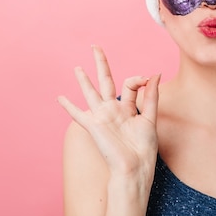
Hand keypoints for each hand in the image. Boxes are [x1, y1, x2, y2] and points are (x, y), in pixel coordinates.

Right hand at [58, 45, 160, 178]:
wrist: (135, 168)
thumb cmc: (144, 148)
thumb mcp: (150, 118)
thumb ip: (151, 96)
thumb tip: (155, 73)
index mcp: (128, 108)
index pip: (129, 84)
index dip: (139, 78)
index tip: (147, 79)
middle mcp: (113, 110)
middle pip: (105, 81)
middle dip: (101, 64)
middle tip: (96, 47)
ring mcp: (102, 117)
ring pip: (91, 92)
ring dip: (84, 80)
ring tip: (78, 67)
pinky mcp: (94, 126)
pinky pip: (78, 114)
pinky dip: (69, 106)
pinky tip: (60, 98)